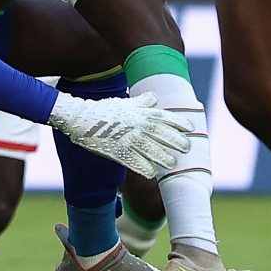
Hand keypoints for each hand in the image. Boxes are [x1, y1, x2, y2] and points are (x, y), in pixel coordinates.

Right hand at [47, 91, 189, 177]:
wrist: (80, 117)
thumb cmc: (104, 110)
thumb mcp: (124, 102)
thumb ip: (141, 102)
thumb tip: (154, 98)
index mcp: (139, 112)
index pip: (164, 116)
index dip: (178, 122)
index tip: (190, 128)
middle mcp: (136, 124)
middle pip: (161, 133)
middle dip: (176, 140)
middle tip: (186, 148)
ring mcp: (127, 137)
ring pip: (150, 148)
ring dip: (163, 156)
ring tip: (172, 164)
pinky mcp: (117, 150)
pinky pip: (134, 160)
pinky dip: (144, 167)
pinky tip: (152, 173)